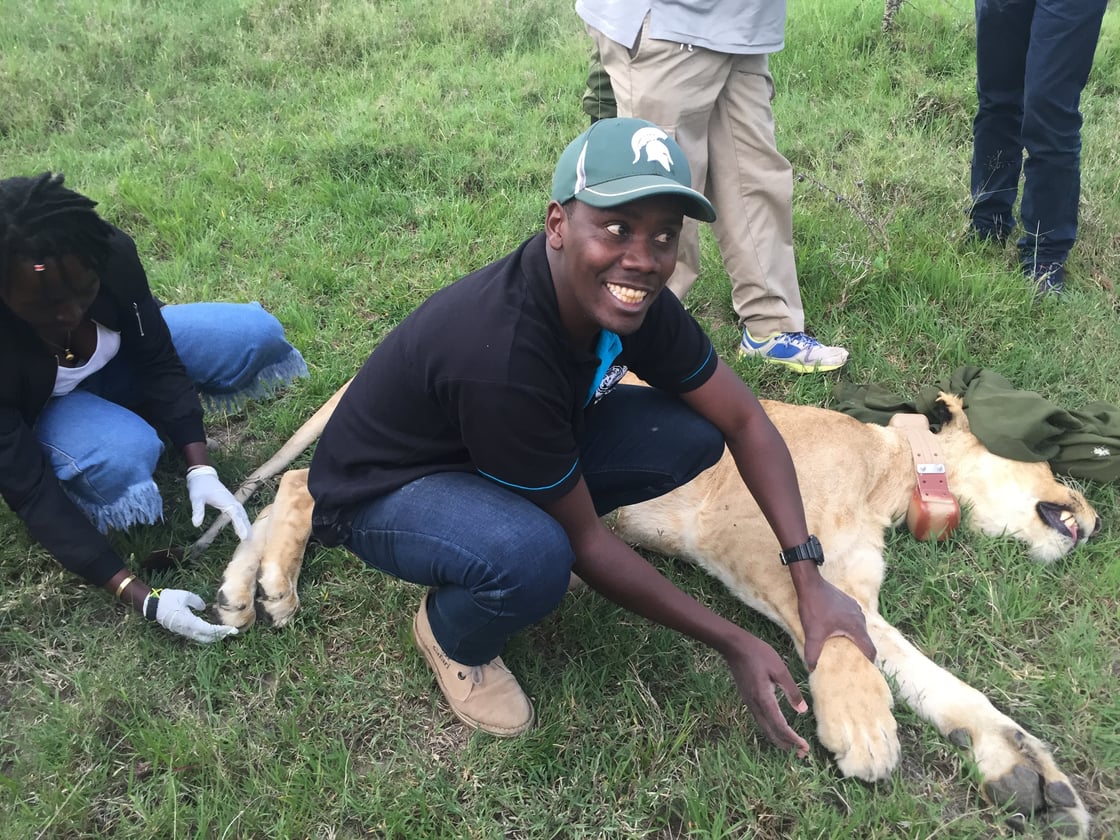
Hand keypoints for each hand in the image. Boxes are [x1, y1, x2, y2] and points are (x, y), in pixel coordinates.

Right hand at [147, 588, 238, 642]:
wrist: (152, 605)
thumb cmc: (168, 599)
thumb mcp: (185, 596)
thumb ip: (197, 602)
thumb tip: (204, 608)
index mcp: (188, 621)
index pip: (208, 630)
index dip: (221, 631)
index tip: (231, 630)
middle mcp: (187, 629)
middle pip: (207, 637)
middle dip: (220, 635)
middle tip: (232, 631)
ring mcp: (184, 631)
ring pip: (202, 638)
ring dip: (214, 636)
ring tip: (225, 632)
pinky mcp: (182, 631)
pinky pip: (197, 636)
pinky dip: (207, 635)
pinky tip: (213, 631)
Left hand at [186, 465, 250, 538]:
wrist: (202, 475)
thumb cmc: (199, 486)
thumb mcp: (196, 498)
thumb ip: (197, 510)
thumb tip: (196, 524)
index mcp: (226, 501)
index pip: (236, 515)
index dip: (240, 526)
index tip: (244, 537)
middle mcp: (232, 501)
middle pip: (243, 516)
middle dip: (247, 527)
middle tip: (250, 540)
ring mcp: (232, 501)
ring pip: (243, 514)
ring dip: (246, 524)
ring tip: (250, 536)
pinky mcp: (230, 502)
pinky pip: (239, 512)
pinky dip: (243, 519)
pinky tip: (243, 525)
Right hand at [725, 634, 810, 757]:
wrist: (734, 647)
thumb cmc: (759, 654)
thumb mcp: (780, 669)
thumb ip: (791, 691)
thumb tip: (802, 711)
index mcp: (765, 698)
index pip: (780, 726)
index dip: (793, 739)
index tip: (804, 748)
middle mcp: (756, 705)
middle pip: (772, 732)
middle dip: (787, 745)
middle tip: (801, 754)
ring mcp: (750, 703)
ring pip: (765, 728)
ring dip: (779, 739)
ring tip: (792, 747)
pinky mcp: (748, 699)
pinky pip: (760, 720)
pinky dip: (771, 730)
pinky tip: (778, 729)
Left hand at [797, 576, 876, 670]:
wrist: (810, 584)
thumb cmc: (814, 608)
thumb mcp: (813, 633)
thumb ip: (813, 653)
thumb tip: (811, 669)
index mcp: (856, 627)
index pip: (870, 649)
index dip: (869, 662)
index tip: (866, 671)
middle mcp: (860, 618)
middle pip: (865, 639)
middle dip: (861, 652)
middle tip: (853, 663)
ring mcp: (855, 608)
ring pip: (859, 628)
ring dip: (854, 638)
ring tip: (846, 649)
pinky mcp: (848, 602)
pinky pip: (853, 619)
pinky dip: (849, 628)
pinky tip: (838, 631)